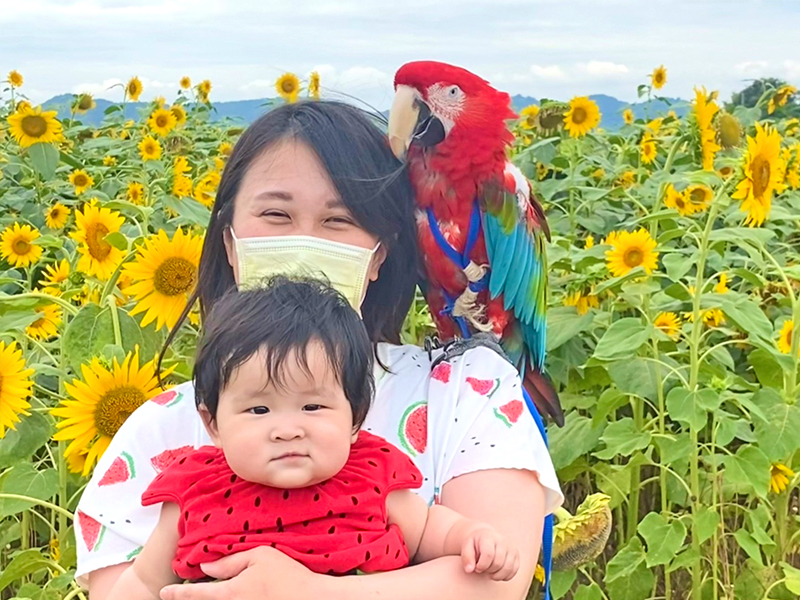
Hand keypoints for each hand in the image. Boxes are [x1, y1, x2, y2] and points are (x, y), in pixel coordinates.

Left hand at [159, 546, 320, 599]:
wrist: (311, 599)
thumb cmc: (288, 575)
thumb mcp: (260, 556)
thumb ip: (230, 561)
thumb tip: (206, 566)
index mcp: (230, 592)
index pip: (196, 593)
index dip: (177, 593)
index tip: (163, 592)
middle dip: (190, 599)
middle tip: (176, 595)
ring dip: (208, 599)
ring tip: (201, 593)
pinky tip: (228, 595)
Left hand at [460, 526, 519, 580]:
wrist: (485, 537)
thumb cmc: (474, 544)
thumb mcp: (466, 547)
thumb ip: (466, 557)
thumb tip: (469, 570)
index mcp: (489, 537)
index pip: (488, 554)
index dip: (481, 565)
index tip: (477, 568)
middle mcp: (502, 541)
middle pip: (498, 563)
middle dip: (488, 570)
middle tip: (483, 569)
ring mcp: (511, 548)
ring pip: (508, 568)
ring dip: (497, 575)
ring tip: (489, 572)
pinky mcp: (516, 555)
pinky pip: (514, 570)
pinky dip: (505, 576)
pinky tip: (497, 573)